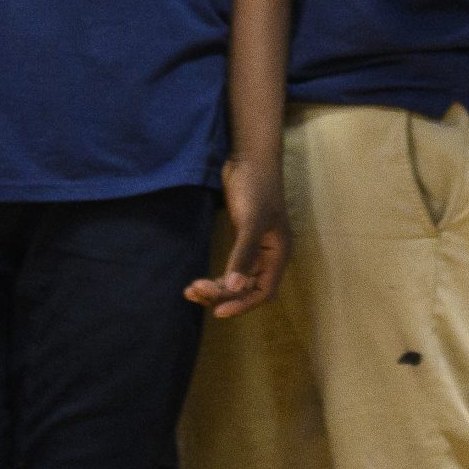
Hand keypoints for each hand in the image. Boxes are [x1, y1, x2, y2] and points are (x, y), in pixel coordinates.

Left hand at [186, 154, 288, 317]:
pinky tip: (196, 281)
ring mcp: (255, 247)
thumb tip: (233, 289)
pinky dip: (215, 276)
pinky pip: (230, 268)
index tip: (218, 311)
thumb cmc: (256, 186)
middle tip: (195, 290)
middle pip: (247, 288)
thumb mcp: (251, 221)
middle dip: (222, 294)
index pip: (264, 291)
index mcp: (278, 253)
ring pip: (236, 280)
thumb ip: (243, 255)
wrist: (249, 157)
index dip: (243, 304)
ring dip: (215, 288)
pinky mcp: (241, 238)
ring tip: (190, 290)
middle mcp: (269, 255)